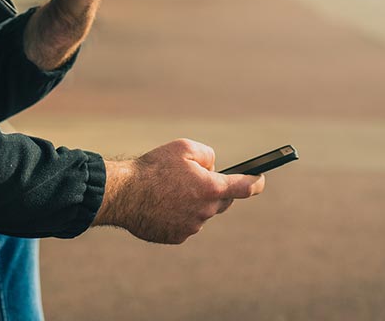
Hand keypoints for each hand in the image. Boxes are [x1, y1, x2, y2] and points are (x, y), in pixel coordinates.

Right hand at [93, 139, 265, 243]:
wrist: (124, 194)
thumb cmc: (153, 167)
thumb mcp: (184, 148)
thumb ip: (207, 155)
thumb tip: (213, 168)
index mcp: (211, 188)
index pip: (245, 187)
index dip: (256, 182)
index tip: (260, 179)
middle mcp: (205, 211)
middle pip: (221, 201)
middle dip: (215, 190)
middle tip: (197, 178)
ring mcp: (191, 227)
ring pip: (201, 213)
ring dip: (194, 202)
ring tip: (171, 191)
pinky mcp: (176, 237)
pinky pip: (185, 224)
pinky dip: (178, 215)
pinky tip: (162, 205)